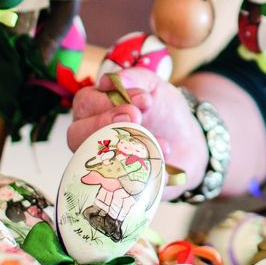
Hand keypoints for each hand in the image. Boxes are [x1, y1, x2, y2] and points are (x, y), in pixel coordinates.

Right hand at [68, 67, 207, 199]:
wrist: (189, 141)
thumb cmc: (163, 111)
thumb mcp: (154, 86)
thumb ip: (134, 77)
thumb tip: (110, 81)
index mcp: (94, 109)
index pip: (84, 104)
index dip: (108, 101)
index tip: (141, 99)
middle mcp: (90, 137)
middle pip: (76, 135)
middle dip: (105, 125)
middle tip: (137, 117)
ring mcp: (100, 164)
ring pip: (93, 163)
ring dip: (128, 151)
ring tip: (162, 143)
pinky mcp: (117, 186)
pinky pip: (120, 187)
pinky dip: (146, 175)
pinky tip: (164, 165)